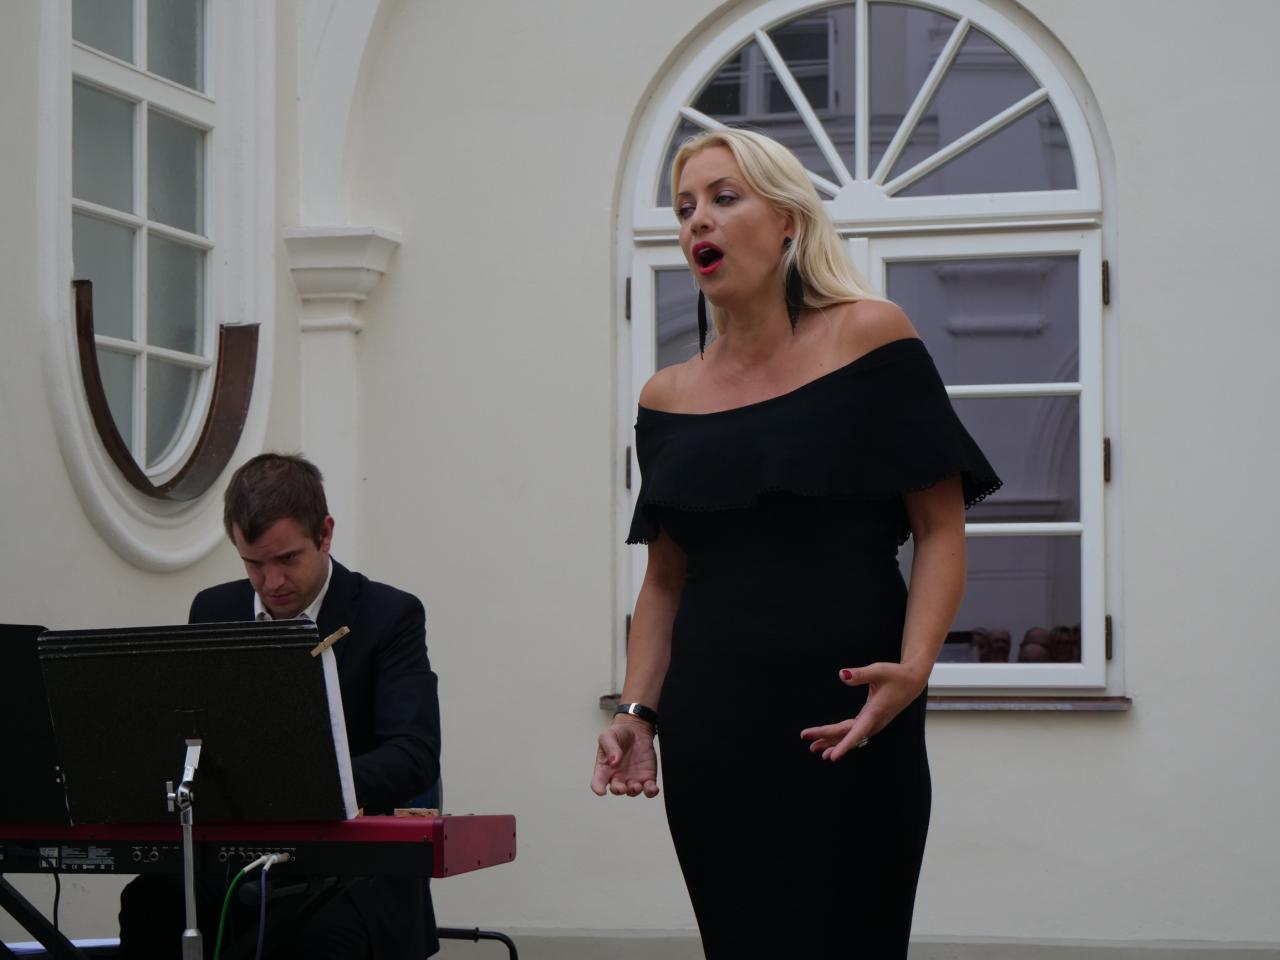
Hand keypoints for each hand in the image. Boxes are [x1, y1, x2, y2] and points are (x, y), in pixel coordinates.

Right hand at [590, 716, 658, 797]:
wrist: (636, 730)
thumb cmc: (618, 734)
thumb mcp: (608, 736)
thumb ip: (610, 747)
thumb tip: (613, 761)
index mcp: (605, 769)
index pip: (598, 782)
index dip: (598, 788)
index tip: (601, 791)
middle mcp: (618, 777)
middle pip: (616, 789)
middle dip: (619, 790)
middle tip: (621, 787)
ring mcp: (632, 778)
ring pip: (633, 791)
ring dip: (635, 791)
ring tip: (637, 786)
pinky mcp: (647, 777)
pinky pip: (649, 788)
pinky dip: (651, 791)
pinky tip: (653, 788)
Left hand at [800, 662, 927, 761]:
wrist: (912, 681)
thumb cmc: (896, 675)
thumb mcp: (878, 670)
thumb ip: (860, 674)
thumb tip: (841, 674)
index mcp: (875, 712)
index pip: (856, 732)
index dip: (844, 745)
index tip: (833, 757)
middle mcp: (874, 722)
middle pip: (847, 734)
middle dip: (827, 739)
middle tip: (807, 741)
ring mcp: (873, 723)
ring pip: (850, 736)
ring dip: (833, 742)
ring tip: (814, 748)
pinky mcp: (872, 721)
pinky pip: (854, 733)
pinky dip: (841, 738)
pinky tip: (830, 743)